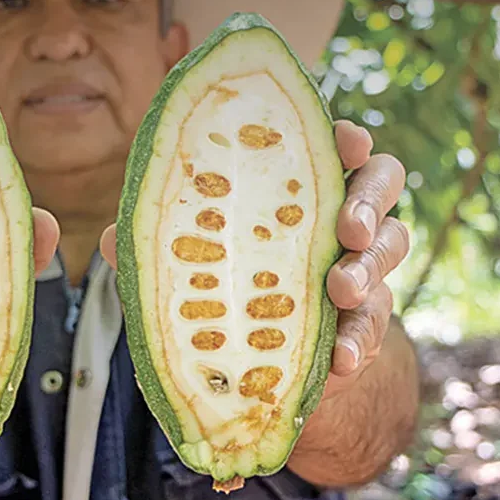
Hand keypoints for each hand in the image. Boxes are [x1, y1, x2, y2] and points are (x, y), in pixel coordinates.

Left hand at [98, 120, 409, 393]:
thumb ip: (161, 245)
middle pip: (382, 183)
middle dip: (368, 201)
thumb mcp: (188, 259)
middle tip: (347, 227)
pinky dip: (362, 341)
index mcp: (300, 182)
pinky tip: (340, 357)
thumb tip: (108, 240)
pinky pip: (378, 324)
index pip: (333, 143)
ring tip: (341, 291)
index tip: (345, 143)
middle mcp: (339, 213)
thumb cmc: (223, 281)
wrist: (261, 359)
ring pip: (392, 247)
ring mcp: (361, 264)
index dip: (347, 139)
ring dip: (369, 269)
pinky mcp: (365, 321)